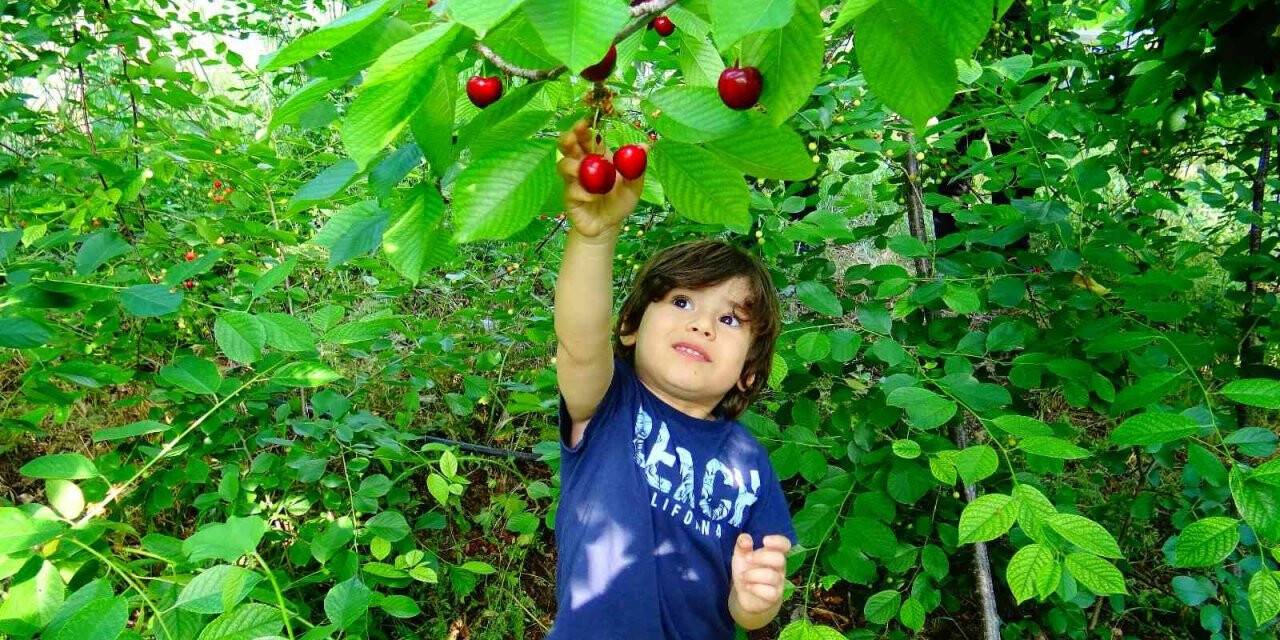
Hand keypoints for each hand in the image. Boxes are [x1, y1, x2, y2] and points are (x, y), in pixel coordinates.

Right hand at [556, 119, 644, 238]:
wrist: (609, 226)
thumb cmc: (620, 202)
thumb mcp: (634, 186)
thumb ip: (637, 167)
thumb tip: (646, 146)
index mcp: (596, 156)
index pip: (586, 136)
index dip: (583, 127)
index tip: (586, 121)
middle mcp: (581, 165)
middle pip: (567, 145)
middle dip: (568, 138)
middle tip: (573, 137)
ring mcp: (572, 181)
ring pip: (563, 165)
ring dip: (575, 167)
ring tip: (589, 175)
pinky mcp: (569, 198)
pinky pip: (571, 191)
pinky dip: (584, 192)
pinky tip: (593, 198)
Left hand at [730, 533, 790, 613]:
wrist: (746, 596)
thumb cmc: (747, 572)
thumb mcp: (741, 556)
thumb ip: (742, 544)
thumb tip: (746, 538)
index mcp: (773, 554)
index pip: (785, 545)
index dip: (778, 541)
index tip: (764, 541)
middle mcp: (779, 568)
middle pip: (779, 559)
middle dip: (761, 557)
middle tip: (747, 559)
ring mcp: (778, 583)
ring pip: (772, 576)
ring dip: (753, 575)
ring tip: (743, 576)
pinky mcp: (774, 597)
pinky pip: (770, 593)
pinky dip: (755, 588)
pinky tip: (748, 586)